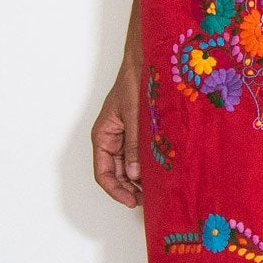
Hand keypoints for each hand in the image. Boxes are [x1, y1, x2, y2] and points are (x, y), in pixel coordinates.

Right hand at [91, 53, 143, 206]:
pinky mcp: (138, 133)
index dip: (116, 191)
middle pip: (116, 174)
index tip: (131, 201)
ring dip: (139, 180)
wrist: (145, 61)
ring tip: (155, 191)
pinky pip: (139, 156)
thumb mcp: (133, 116)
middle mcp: (112, 139)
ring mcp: (125, 137)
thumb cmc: (133, 82)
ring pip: (129, 167)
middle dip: (129, 189)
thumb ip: (134, 145)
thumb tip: (135, 174)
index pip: (103, 173)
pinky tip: (159, 173)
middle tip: (147, 201)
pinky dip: (147, 166)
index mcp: (103, 136)